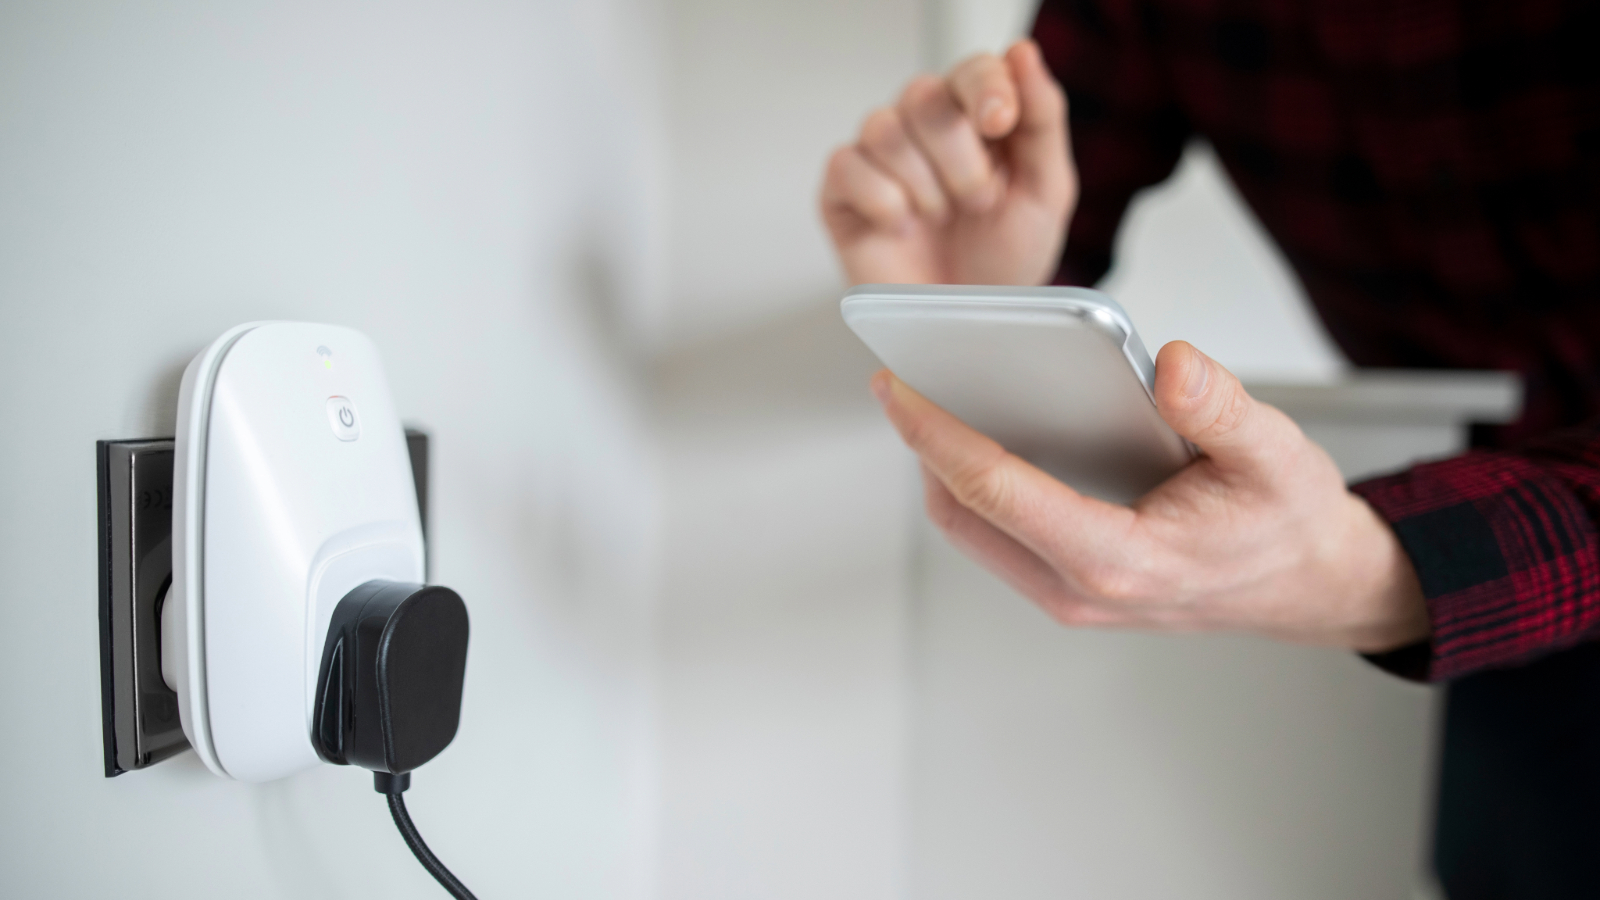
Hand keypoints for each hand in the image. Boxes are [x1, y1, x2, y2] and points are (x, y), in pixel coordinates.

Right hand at [819, 39, 1076, 286]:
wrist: (967, 327)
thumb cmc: (1004, 261)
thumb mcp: (1045, 191)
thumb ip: (1042, 118)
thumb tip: (1023, 53)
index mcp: (975, 116)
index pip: (973, 68)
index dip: (985, 87)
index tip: (999, 122)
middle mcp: (924, 126)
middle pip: (925, 95)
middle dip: (961, 159)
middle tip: (977, 203)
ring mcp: (879, 156)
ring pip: (885, 128)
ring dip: (925, 186)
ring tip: (940, 221)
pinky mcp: (841, 190)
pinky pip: (848, 166)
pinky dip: (883, 202)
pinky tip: (902, 227)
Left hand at [871, 342, 1428, 652]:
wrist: (1311, 587)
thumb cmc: (1289, 522)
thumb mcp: (1276, 453)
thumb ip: (1220, 407)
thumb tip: (1169, 363)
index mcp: (1119, 557)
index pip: (996, 490)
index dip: (937, 435)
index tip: (897, 386)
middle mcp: (1081, 587)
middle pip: (963, 515)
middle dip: (921, 448)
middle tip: (898, 380)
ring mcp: (1071, 594)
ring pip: (972, 530)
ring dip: (942, 468)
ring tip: (927, 397)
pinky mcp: (1070, 584)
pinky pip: (997, 534)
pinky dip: (974, 485)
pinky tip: (980, 430)